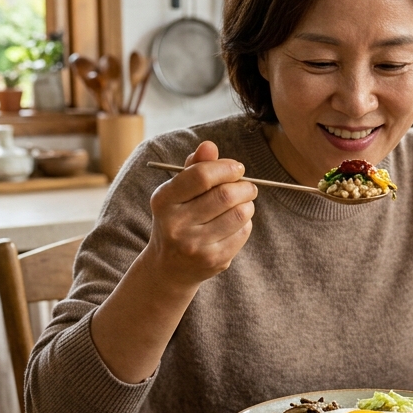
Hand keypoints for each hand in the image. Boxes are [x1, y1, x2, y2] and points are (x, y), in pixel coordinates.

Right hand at [145, 141, 257, 285]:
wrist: (169, 266)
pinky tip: (237, 223)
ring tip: (244, 202)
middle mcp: (176, 224)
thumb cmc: (177, 218)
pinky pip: (243, 232)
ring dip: (248, 204)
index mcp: (164, 200)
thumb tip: (209, 146)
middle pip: (225, 195)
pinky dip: (246, 223)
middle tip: (249, 186)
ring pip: (239, 214)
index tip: (237, 168)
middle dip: (244, 186)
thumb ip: (194, 167)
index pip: (201, 176)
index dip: (225, 168)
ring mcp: (195, 245)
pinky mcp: (213, 260)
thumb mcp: (177, 192)